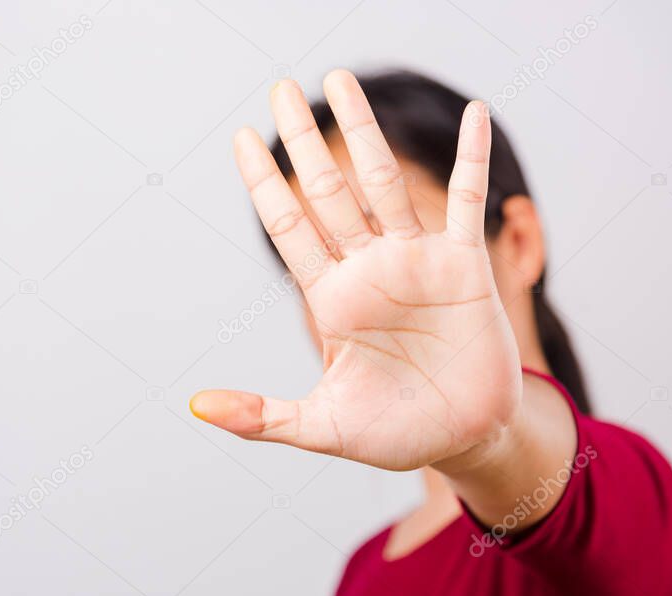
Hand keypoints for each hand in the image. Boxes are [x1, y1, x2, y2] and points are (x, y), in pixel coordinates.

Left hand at [191, 71, 521, 471]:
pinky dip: (473, 158)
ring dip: (365, 130)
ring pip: (384, 182)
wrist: (465, 439)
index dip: (264, 182)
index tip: (242, 137)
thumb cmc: (395, 434)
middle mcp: (367, 269)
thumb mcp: (324, 427)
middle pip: (328, 190)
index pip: (288, 226)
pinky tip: (475, 113)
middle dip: (305, 139)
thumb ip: (263, 416)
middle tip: (281, 88)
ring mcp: (416, 262)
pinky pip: (468, 201)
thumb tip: (196, 406)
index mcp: (330, 299)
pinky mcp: (465, 267)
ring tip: (340, 79)